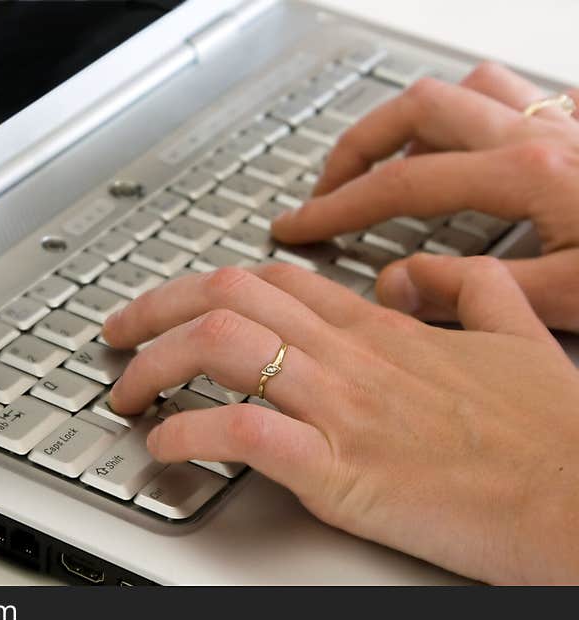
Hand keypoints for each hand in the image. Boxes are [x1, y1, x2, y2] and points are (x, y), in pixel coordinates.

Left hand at [102, 262, 578, 583]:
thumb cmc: (552, 432)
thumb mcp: (514, 334)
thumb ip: (461, 288)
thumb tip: (409, 273)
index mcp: (381, 329)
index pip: (269, 281)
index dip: (204, 286)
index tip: (170, 305)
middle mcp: (350, 359)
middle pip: (227, 301)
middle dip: (154, 311)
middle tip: (118, 335)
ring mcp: (342, 410)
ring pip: (223, 349)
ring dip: (157, 366)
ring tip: (127, 390)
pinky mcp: (342, 471)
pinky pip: (245, 433)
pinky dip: (191, 433)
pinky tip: (166, 444)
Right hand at [270, 62, 578, 331]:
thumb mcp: (577, 300)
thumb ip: (480, 296)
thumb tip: (401, 285)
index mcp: (530, 175)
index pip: (402, 184)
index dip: (338, 208)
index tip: (298, 226)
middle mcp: (541, 133)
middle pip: (417, 110)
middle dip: (357, 148)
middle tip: (326, 188)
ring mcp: (564, 120)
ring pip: (463, 88)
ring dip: (410, 121)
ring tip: (384, 160)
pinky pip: (512, 95)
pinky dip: (470, 114)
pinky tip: (465, 147)